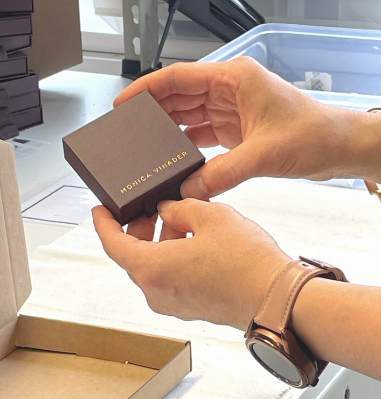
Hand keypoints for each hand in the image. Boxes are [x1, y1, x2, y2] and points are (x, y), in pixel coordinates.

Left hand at [92, 199, 290, 329]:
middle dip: (140, 229)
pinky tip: (194, 242)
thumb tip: (168, 210)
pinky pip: (171, 280)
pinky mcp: (190, 309)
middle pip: (134, 256)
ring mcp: (173, 304)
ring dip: (161, 243)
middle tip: (152, 208)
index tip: (101, 210)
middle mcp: (156, 292)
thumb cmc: (247, 262)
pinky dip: (174, 259)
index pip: (112, 244)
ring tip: (183, 219)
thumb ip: (181, 209)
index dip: (104, 223)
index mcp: (152, 269)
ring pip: (154, 267)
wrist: (277, 299)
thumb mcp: (211, 216)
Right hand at [114, 58, 364, 199]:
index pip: (179, 77)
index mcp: (235, 79)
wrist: (336, 147)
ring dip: (170, 129)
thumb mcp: (264, 154)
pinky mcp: (236, 130)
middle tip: (129, 129)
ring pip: (189, 115)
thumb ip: (223, 173)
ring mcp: (232, 110)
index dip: (147, 88)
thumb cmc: (313, 134)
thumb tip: (190, 189)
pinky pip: (202, 134)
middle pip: (180, 95)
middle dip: (154, 111)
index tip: (125, 102)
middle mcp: (230, 91)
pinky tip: (176, 157)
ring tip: (147, 145)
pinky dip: (188, 145)